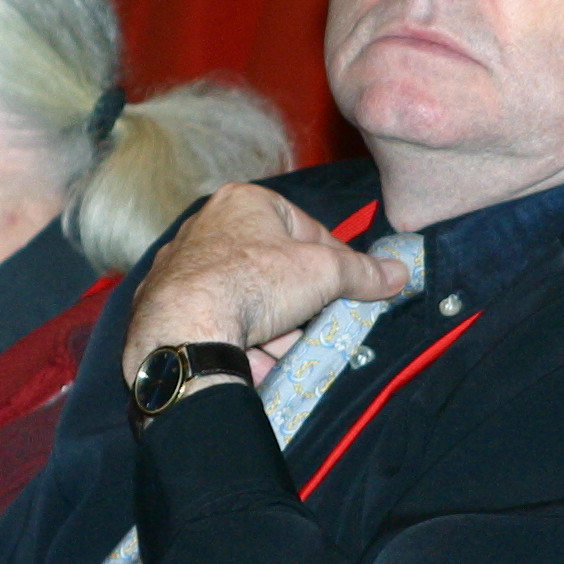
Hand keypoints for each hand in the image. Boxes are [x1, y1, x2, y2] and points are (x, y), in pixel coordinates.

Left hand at [120, 184, 406, 380]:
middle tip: (315, 329)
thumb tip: (398, 272)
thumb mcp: (324, 273)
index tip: (350, 292)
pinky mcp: (164, 303)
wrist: (184, 330)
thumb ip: (363, 272)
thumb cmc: (254, 282)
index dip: (334, 264)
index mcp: (245, 201)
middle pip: (275, 268)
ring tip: (284, 353)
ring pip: (246, 299)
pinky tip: (251, 362)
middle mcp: (207, 225)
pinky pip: (215, 320)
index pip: (306, 228)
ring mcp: (181, 265)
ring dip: (271, 329)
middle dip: (299, 304)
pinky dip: (236, 340)